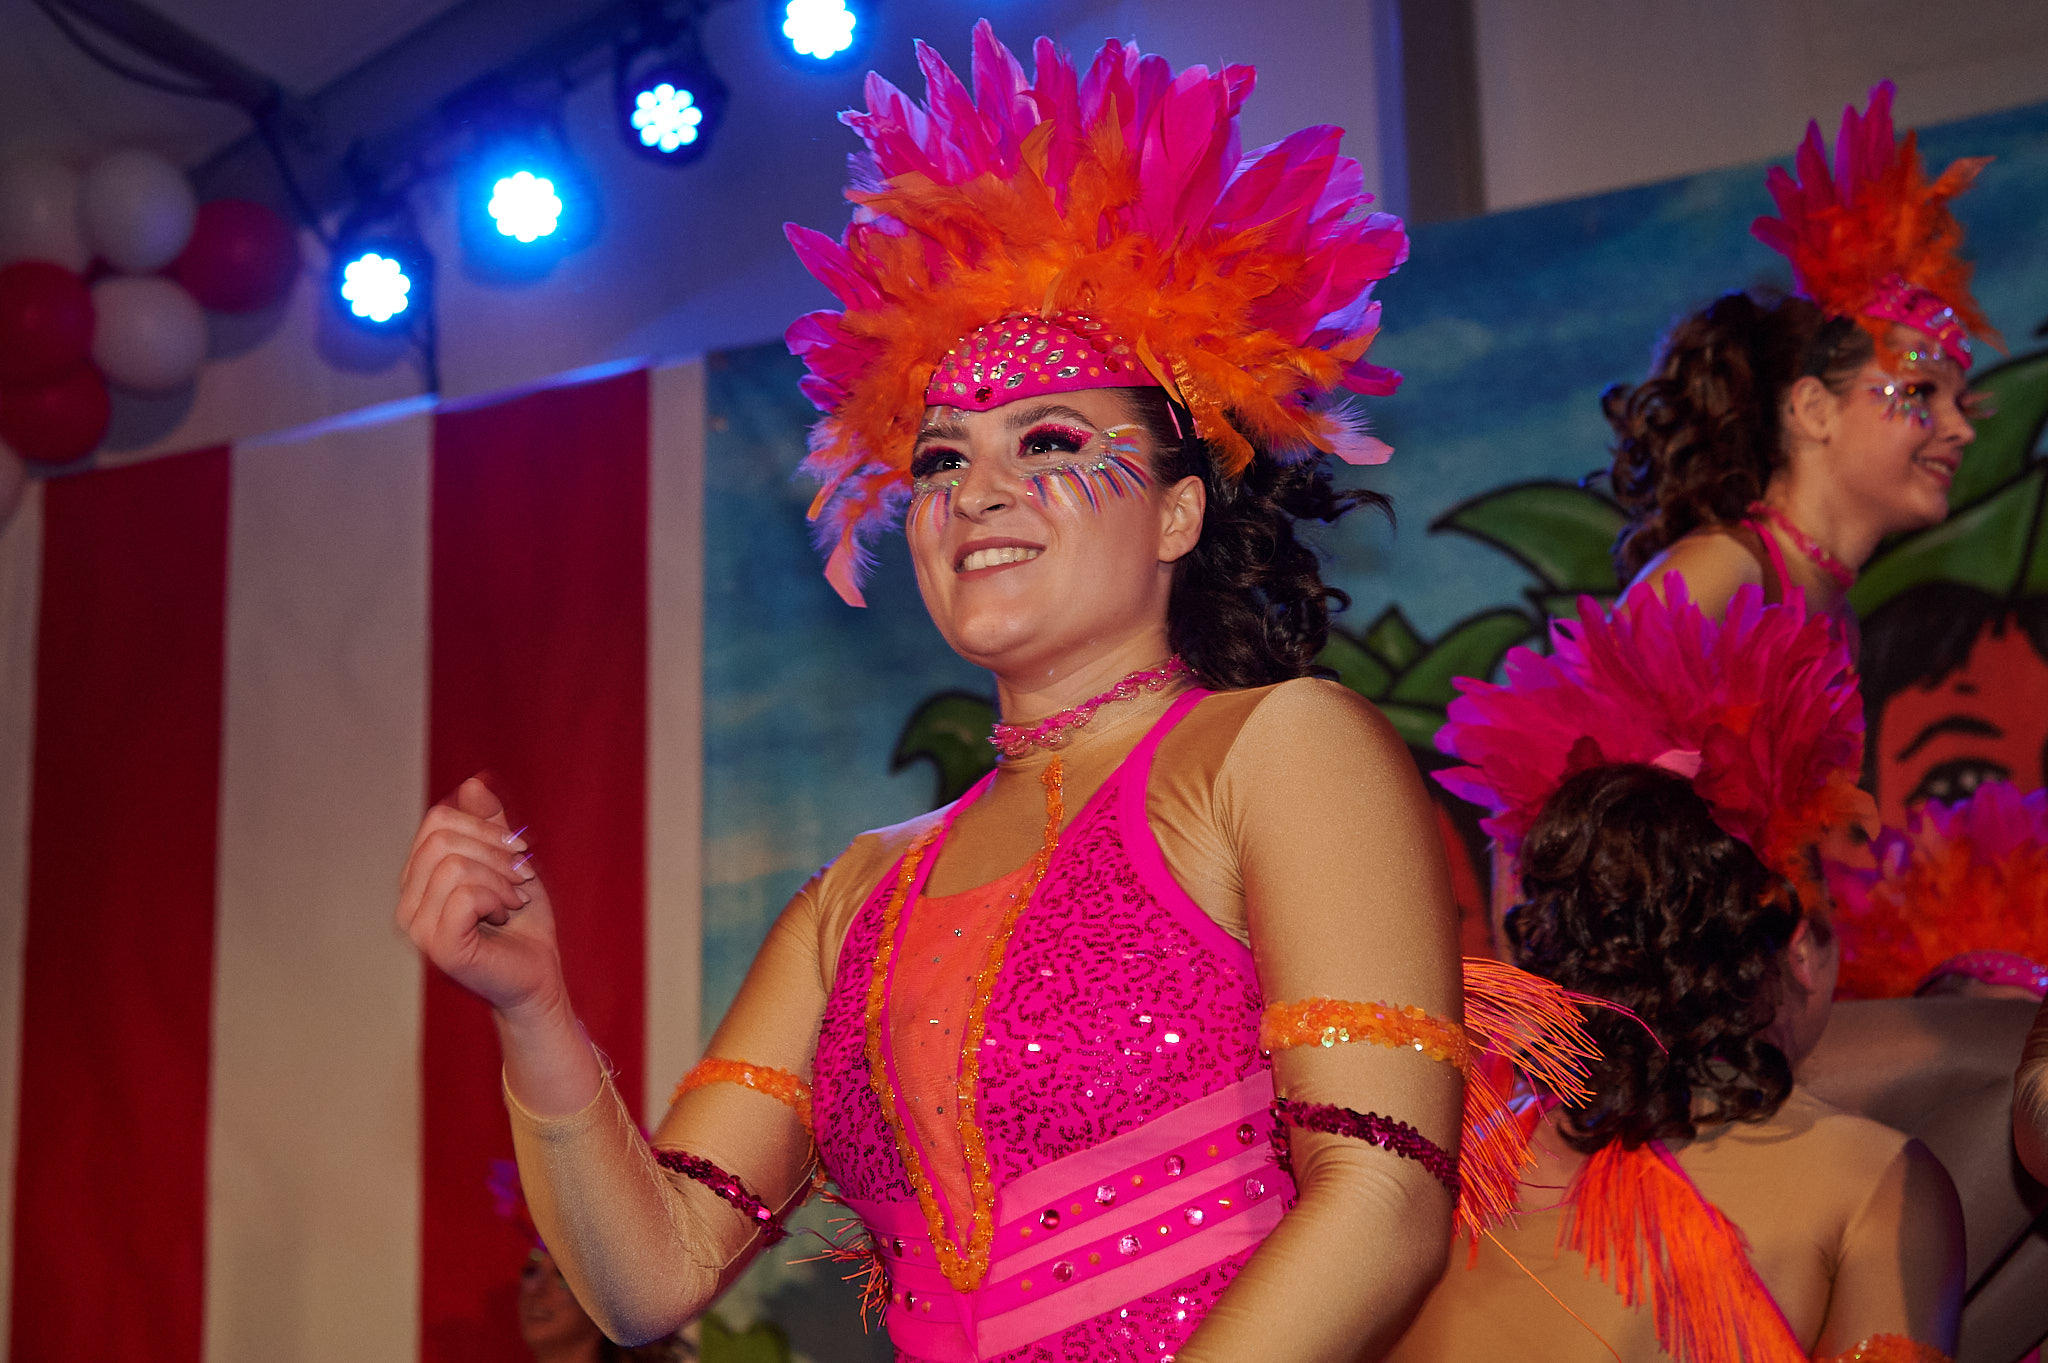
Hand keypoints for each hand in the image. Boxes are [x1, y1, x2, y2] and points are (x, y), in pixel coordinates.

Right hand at [397, 776, 563, 1016]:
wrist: (539, 973)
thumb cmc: (522, 922)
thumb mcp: (509, 861)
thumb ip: (489, 824)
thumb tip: (472, 784)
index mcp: (418, 879)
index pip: (436, 821)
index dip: (483, 825)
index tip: (517, 848)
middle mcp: (408, 903)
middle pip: (440, 838)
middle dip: (494, 850)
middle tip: (520, 876)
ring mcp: (418, 928)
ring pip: (453, 865)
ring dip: (499, 878)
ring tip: (512, 900)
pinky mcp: (439, 948)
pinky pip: (463, 895)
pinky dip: (496, 897)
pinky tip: (504, 914)